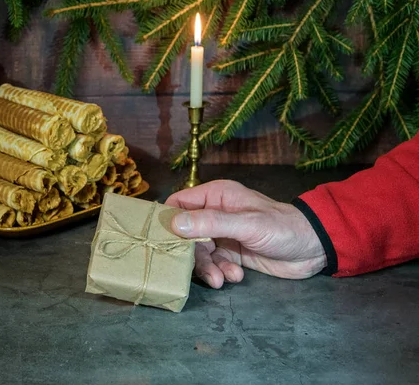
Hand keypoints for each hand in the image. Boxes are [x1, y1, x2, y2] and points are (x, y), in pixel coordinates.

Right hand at [165, 180, 325, 288]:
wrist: (313, 249)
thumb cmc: (281, 227)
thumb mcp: (247, 224)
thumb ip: (211, 223)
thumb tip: (175, 224)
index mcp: (215, 196)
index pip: (178, 204)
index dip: (168, 222)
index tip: (163, 242)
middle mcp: (214, 214)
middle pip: (185, 234)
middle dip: (192, 254)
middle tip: (202, 268)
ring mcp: (222, 235)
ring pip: (198, 253)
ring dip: (208, 268)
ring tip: (221, 280)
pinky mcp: (230, 254)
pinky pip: (213, 265)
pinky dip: (221, 272)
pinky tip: (235, 276)